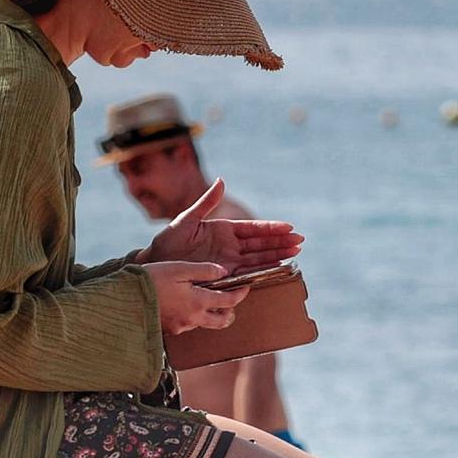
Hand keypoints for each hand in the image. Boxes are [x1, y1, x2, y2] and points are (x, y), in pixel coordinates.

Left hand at [142, 178, 303, 271]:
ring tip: (296, 252)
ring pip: (259, 257)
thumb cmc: (168, 242)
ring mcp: (229, 261)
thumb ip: (206, 202)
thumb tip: (221, 181)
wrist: (157, 265)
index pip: (252, 228)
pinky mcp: (226, 276)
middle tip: (300, 241)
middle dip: (281, 242)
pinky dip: (264, 270)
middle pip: (261, 243)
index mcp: (223, 229)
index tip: (288, 227)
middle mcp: (230, 245)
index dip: (271, 228)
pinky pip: (249, 272)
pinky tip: (279, 267)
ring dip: (278, 255)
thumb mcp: (186, 219)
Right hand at [147, 261, 247, 334]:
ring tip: (202, 298)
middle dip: (229, 312)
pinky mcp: (168, 331)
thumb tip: (224, 272)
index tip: (245, 287)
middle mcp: (193, 319)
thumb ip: (203, 270)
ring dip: (208, 313)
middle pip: (222, 321)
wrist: (121, 300)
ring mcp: (180, 327)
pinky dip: (190, 316)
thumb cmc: (150, 280)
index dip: (240, 294)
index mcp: (198, 302)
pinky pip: (186, 325)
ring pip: (203, 323)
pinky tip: (181, 304)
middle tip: (229, 300)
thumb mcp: (178, 269)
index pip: (229, 301)